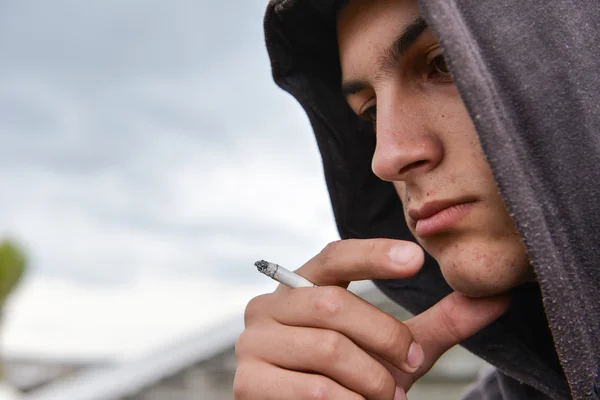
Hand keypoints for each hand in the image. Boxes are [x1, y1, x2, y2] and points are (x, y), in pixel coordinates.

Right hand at [234, 239, 509, 398]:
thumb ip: (437, 325)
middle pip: (335, 303)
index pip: (334, 256)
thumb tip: (497, 298)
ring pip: (328, 347)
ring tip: (386, 395)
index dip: (372, 254)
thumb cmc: (353, 381)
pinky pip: (313, 387)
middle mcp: (269, 306)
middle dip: (385, 337)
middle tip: (411, 362)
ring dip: (371, 378)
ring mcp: (254, 342)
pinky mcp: (248, 381)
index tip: (416, 259)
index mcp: (302, 286)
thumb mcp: (397, 351)